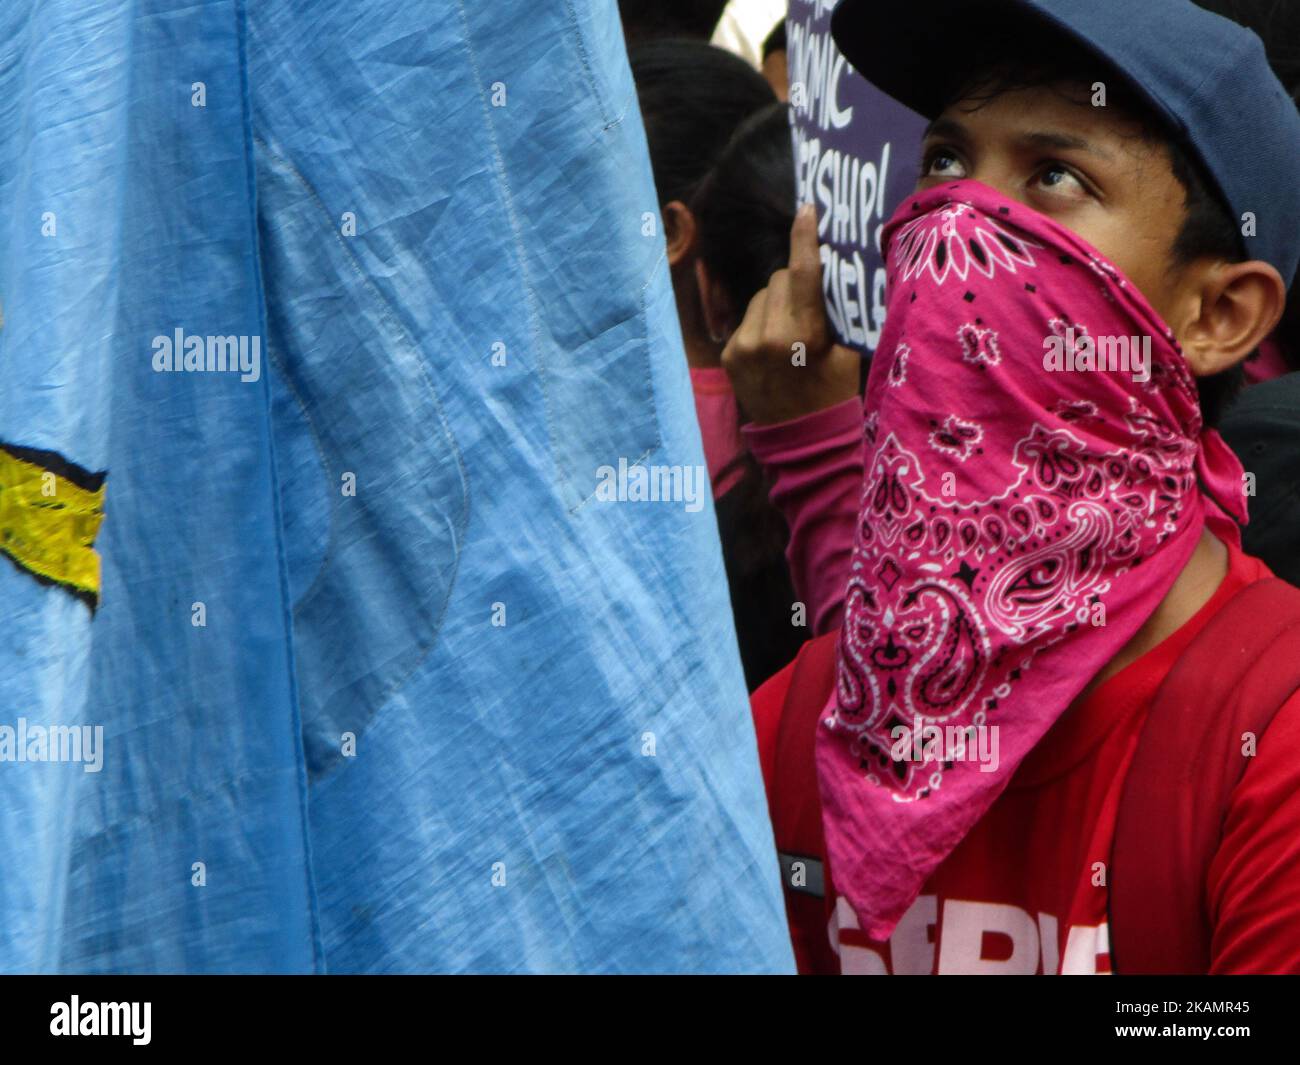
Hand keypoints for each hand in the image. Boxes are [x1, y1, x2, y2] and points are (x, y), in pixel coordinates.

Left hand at [721, 204, 860, 425]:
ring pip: (762, 296)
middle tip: (810, 307)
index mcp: (803, 335)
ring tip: (790, 334)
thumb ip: (837, 310)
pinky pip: (747, 318)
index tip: (806, 209)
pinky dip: (761, 322)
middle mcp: (768, 336)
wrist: (802, 439)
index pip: (801, 273)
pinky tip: (773, 347)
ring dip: (776, 303)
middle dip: (796, 283)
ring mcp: (744, 346)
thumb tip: (834, 269)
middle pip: (780, 278)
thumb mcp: (847, 350)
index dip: (804, 237)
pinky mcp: (730, 354)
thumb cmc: (833, 391)